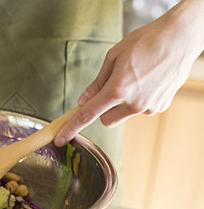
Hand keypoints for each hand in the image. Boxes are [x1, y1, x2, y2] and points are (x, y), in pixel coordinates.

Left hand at [54, 0, 203, 146]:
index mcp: (118, 89)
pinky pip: (140, 109)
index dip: (71, 128)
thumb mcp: (113, 57)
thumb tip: (84, 101)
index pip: (88, 114)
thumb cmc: (146, 41)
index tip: (60, 139)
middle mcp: (133, 103)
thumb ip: (97, 83)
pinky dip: (138, 100)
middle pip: (105, 120)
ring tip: (134, 79)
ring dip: (121, 104)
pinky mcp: (160, 106)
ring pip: (122, 115)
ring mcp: (148, 107)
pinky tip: (147, 81)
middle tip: (111, 88)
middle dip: (102, 109)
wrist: (180, 37)